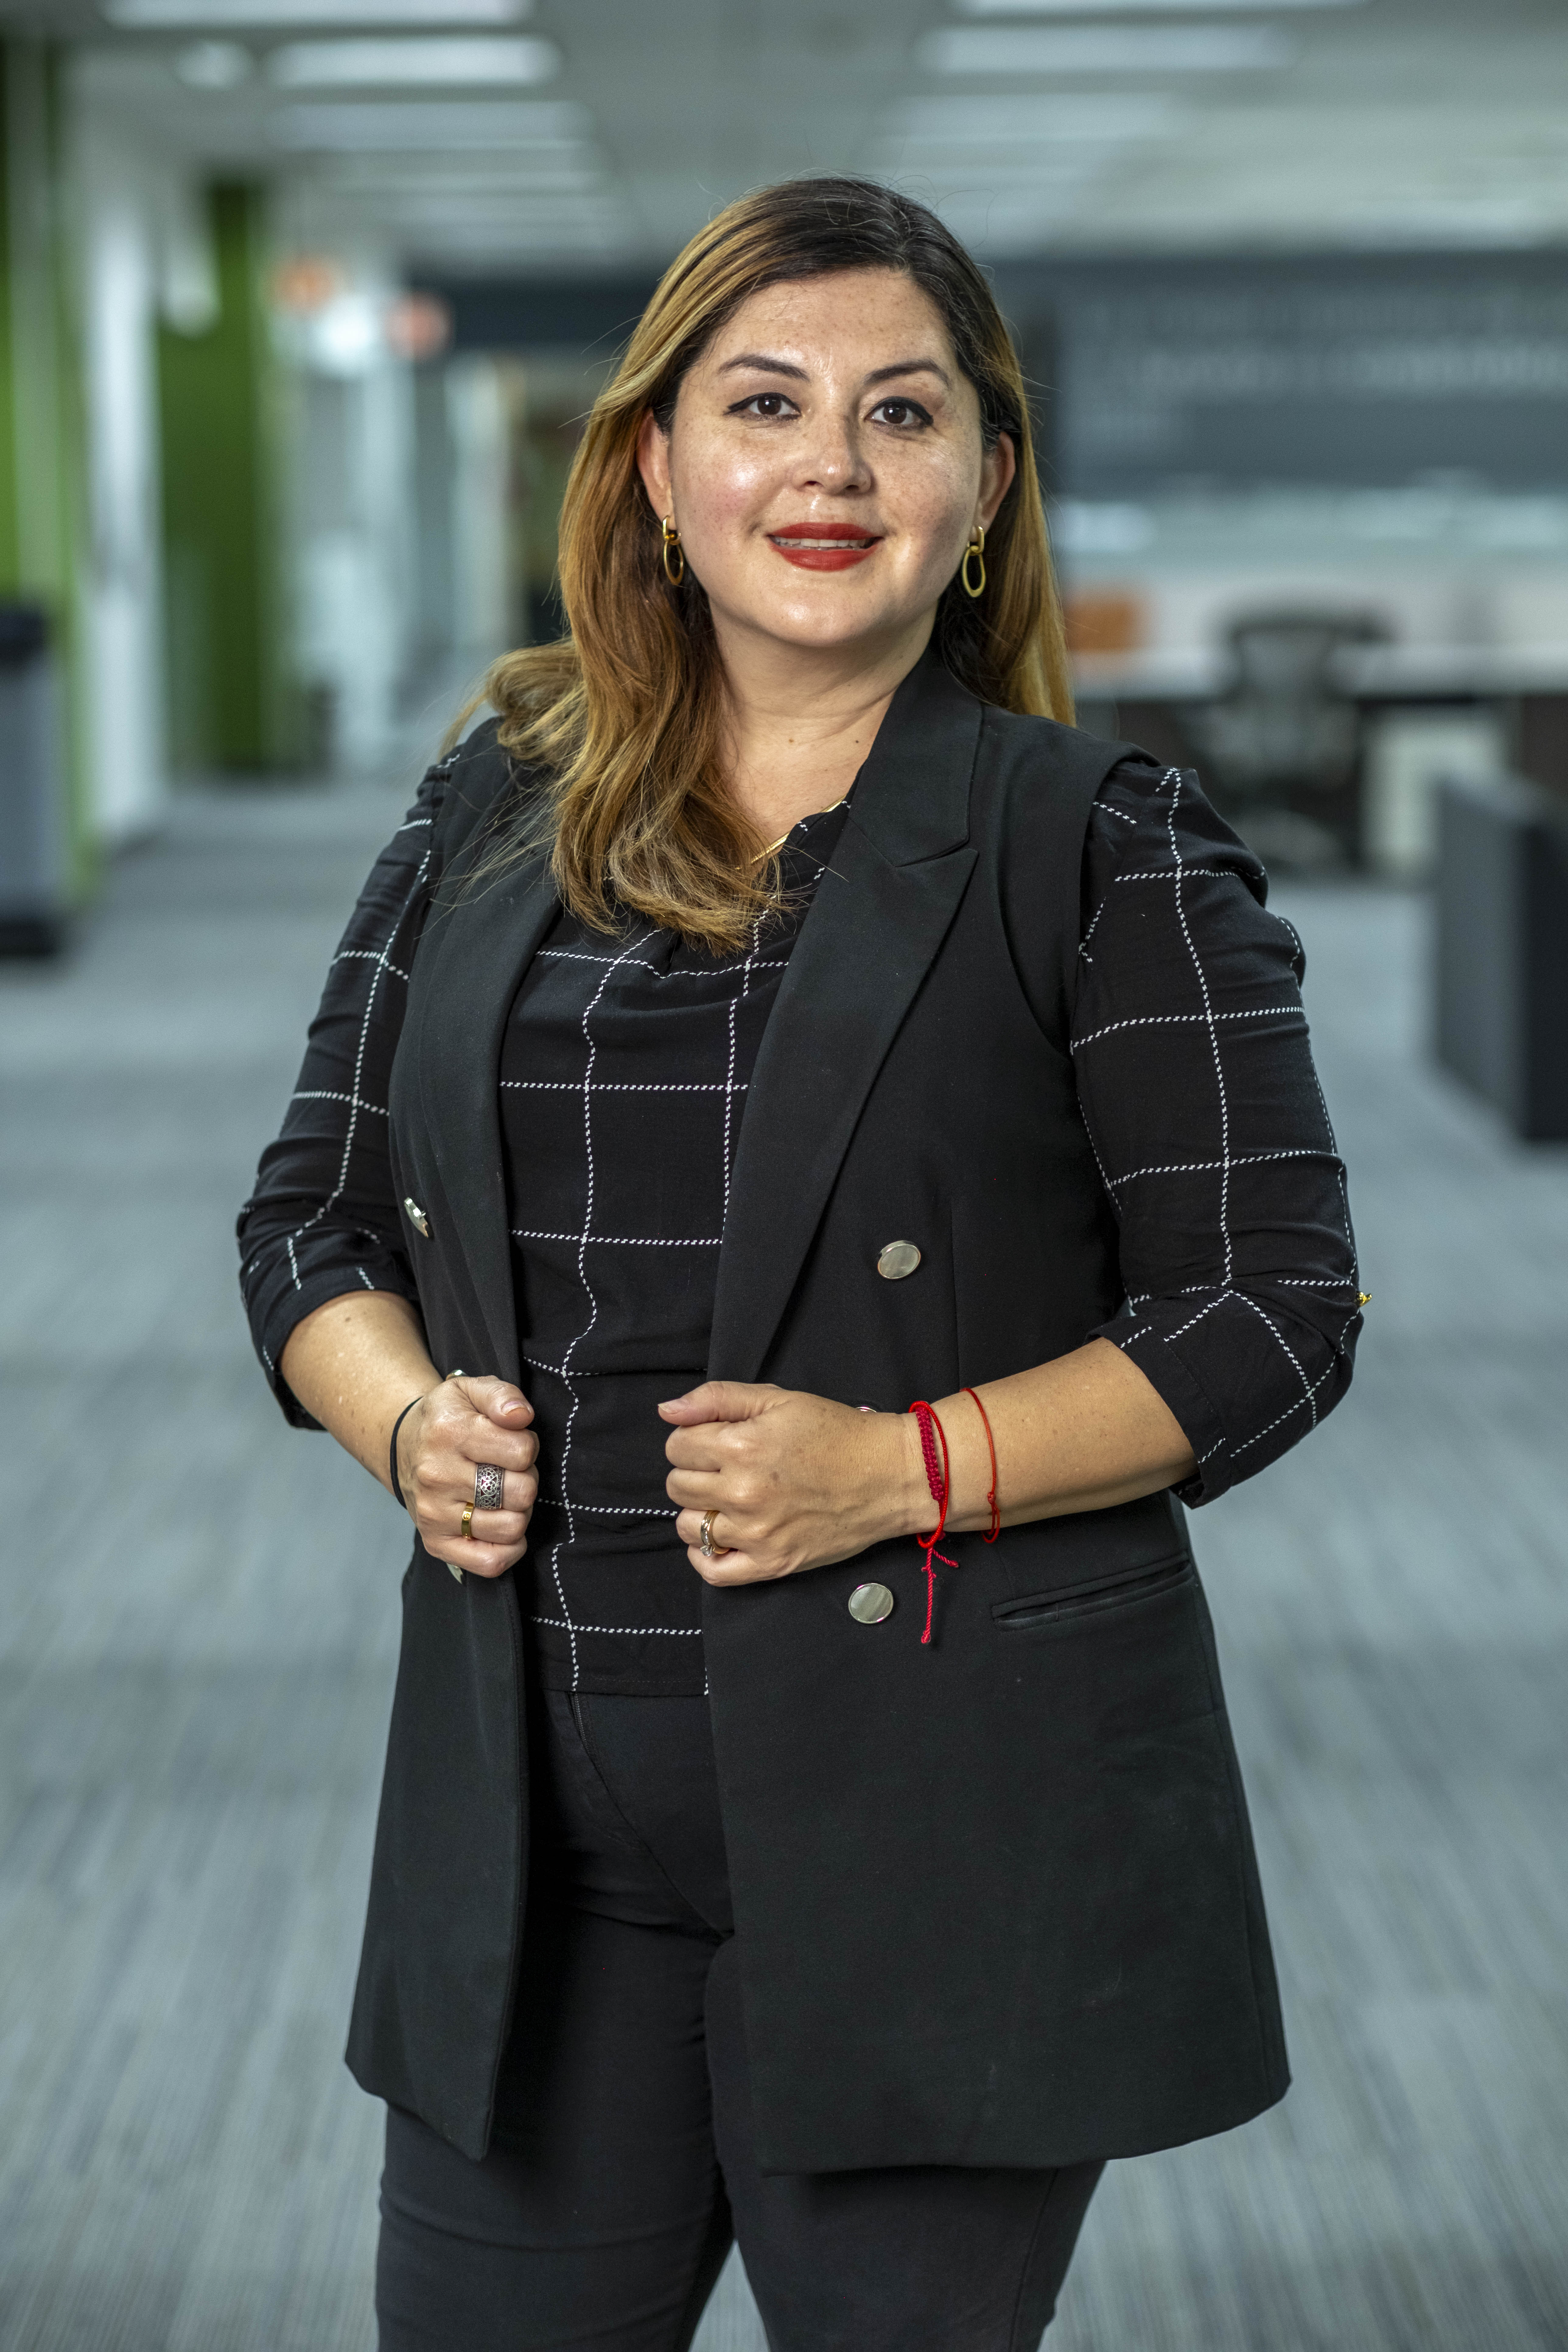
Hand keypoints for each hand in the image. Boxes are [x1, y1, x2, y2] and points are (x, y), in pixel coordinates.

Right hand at [398, 1375, 538, 1579]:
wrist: (404, 1446)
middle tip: (509, 1471)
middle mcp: (436, 1476)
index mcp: (448, 1433)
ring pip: (512, 1527)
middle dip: (526, 1479)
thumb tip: (521, 1415)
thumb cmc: (447, 1418)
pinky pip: (491, 1562)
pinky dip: (508, 1548)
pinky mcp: (436, 1543)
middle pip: (521, 1492)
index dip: (528, 1447)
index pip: (522, 1451)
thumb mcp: (470, 1390)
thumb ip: (502, 1395)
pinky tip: (501, 1524)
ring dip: (519, 1511)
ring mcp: (434, 1514)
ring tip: (502, 1495)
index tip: (512, 1444)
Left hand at [660, 1381, 925, 1585]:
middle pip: (677, 1486)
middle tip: (725, 1468)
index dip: (692, 1439)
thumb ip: (717, 1399)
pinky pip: (713, 1571)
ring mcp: (756, 1533)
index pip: (677, 1446)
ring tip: (727, 1500)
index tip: (716, 1440)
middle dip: (693, 1472)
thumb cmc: (836, 1433)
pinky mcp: (772, 1564)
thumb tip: (667, 1411)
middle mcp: (743, 1492)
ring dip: (699, 1511)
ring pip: (688, 1527)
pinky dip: (704, 1556)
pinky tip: (718, 1538)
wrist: (889, 1476)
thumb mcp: (779, 1401)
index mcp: (741, 1446)